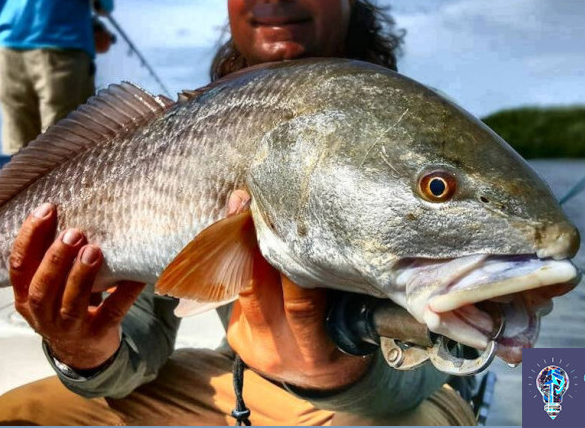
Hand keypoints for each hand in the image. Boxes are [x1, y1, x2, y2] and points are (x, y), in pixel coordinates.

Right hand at [9, 203, 144, 369]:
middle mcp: (42, 315)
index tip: (47, 209)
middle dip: (55, 259)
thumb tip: (65, 208)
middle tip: (74, 233)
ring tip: (94, 250)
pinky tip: (135, 274)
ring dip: (81, 276)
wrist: (82, 352)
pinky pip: (112, 311)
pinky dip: (124, 292)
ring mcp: (70, 328)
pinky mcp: (98, 334)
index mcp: (24, 297)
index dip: (29, 236)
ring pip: (71, 304)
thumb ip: (51, 255)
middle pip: (40, 288)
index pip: (18, 266)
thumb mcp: (49, 284)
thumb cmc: (63, 303)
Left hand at [224, 191, 370, 390]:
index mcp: (314, 350)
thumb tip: (321, 230)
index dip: (291, 263)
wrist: (321, 381)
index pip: (301, 303)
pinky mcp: (234, 336)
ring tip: (240, 206)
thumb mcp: (352, 321)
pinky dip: (235, 261)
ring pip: (239, 286)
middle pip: (255, 289)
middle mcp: (277, 348)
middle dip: (251, 242)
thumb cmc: (345, 341)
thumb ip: (334, 286)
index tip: (289, 223)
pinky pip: (232, 292)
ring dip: (238, 245)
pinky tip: (235, 231)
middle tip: (251, 203)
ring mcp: (250, 344)